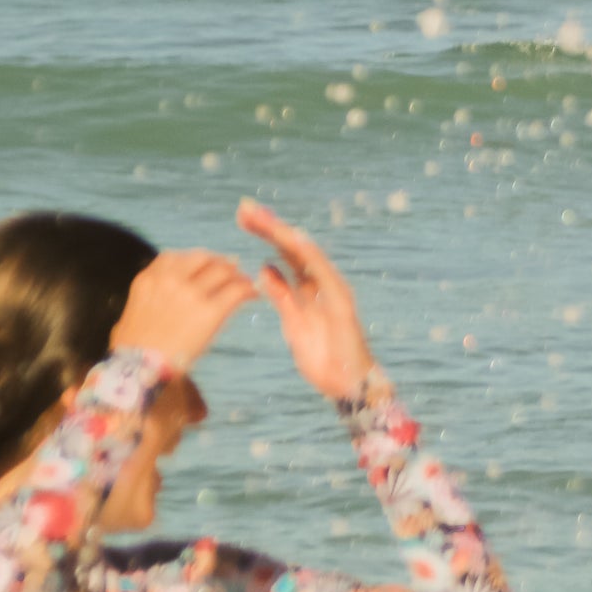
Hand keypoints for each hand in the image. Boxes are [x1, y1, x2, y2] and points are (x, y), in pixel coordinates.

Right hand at [112, 250, 257, 372]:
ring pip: (224, 271)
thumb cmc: (132, 350)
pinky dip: (248, 289)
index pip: (178, 256)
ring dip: (237, 274)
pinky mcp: (210, 312)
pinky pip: (237, 291)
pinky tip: (252, 295)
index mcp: (151, 278)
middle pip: (204, 258)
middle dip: (219, 263)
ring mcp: (192, 294)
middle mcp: (171, 280)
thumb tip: (160, 299)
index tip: (207, 266)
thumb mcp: (132, 312)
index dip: (197, 260)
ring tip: (244, 282)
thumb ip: (149, 297)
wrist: (139, 370)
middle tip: (232, 270)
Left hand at [238, 201, 374, 401]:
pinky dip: (310, 256)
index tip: (243, 217)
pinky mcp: (340, 302)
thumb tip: (263, 269)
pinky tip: (294, 239)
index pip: (283, 253)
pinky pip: (324, 274)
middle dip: (269, 226)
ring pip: (306, 254)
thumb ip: (282, 296)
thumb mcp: (293, 324)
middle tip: (244, 208)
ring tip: (262, 218)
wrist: (349, 383)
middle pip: (292, 247)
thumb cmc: (323, 357)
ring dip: (284, 234)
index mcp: (306, 287)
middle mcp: (320, 282)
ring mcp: (332, 289)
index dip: (264, 233)